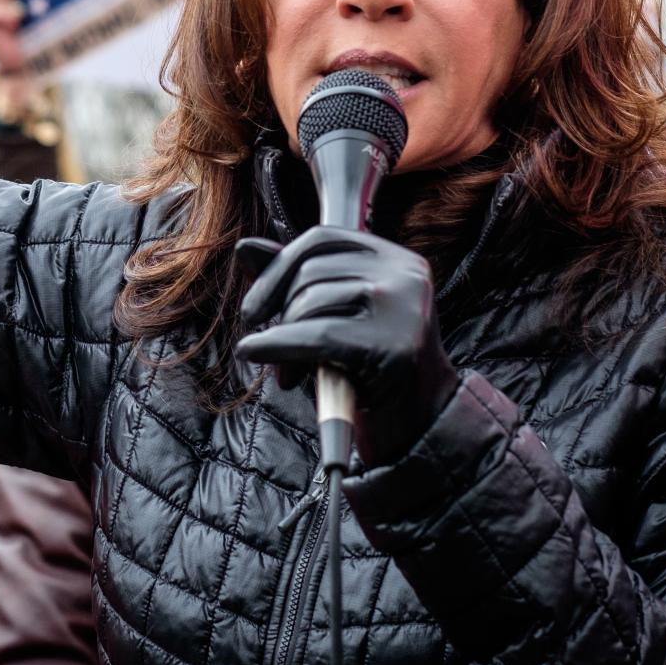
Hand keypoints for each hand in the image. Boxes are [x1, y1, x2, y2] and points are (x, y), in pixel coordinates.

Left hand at [234, 228, 457, 465]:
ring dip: (281, 341)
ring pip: (309, 301)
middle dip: (277, 312)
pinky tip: (253, 352)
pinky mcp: (394, 346)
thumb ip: (295, 280)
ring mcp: (404, 308)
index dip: (277, 268)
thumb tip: (245, 247)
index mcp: (396, 259)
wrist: (420, 425)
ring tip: (287, 376)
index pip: (321, 239)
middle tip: (265, 350)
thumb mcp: (334, 316)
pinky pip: (316, 336)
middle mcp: (406, 275)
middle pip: (310, 271)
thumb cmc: (370, 368)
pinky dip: (276, 345)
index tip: (253, 307)